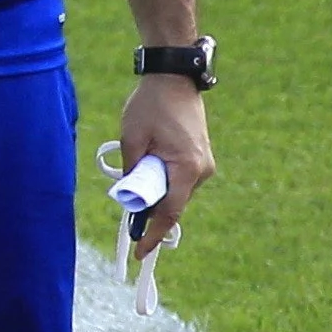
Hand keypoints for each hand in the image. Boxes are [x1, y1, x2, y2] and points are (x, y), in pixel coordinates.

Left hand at [117, 75, 215, 243]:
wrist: (174, 80)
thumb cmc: (151, 106)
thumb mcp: (131, 139)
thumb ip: (131, 170)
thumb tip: (128, 195)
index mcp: (187, 168)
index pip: (170, 212)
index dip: (153, 234)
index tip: (140, 252)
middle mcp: (202, 171)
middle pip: (173, 204)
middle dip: (149, 210)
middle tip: (127, 208)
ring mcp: (204, 165)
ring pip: (175, 192)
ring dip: (155, 191)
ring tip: (136, 170)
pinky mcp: (200, 158)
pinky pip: (179, 180)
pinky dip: (163, 181)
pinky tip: (148, 168)